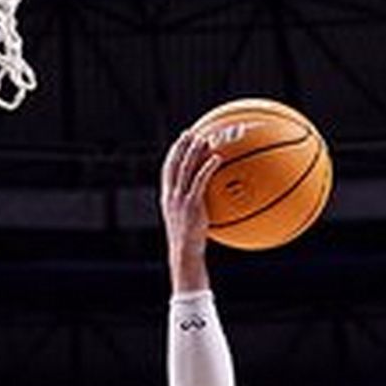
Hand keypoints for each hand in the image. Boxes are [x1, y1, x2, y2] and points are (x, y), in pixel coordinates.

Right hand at [159, 128, 221, 288]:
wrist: (185, 253)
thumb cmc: (190, 241)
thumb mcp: (189, 221)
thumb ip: (195, 207)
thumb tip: (209, 200)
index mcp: (167, 198)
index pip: (168, 169)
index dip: (174, 153)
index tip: (181, 140)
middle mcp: (171, 196)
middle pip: (174, 164)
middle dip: (181, 146)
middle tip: (191, 132)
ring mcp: (180, 199)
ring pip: (185, 169)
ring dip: (194, 151)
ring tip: (204, 139)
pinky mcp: (191, 205)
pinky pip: (200, 181)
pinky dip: (207, 167)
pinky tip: (217, 158)